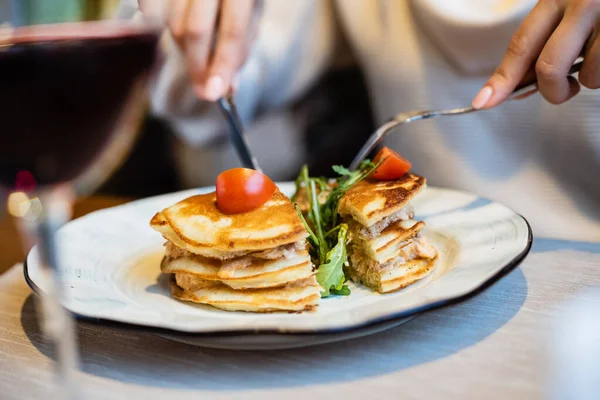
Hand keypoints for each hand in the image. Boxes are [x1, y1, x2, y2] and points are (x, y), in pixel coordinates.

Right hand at [139, 0, 259, 100]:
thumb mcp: (251, 14)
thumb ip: (240, 48)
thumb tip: (228, 87)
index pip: (234, 30)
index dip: (222, 65)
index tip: (213, 94)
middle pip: (195, 29)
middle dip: (196, 66)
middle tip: (202, 89)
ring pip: (171, 22)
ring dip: (182, 47)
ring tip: (197, 50)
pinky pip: (148, 6)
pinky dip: (156, 22)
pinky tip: (172, 25)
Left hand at [472, 0, 599, 108]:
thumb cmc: (599, 1)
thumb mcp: (571, 5)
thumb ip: (546, 40)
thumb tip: (517, 86)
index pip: (522, 44)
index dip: (502, 79)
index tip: (483, 103)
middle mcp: (584, 2)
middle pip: (549, 67)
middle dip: (552, 90)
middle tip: (564, 89)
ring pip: (589, 77)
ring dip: (592, 79)